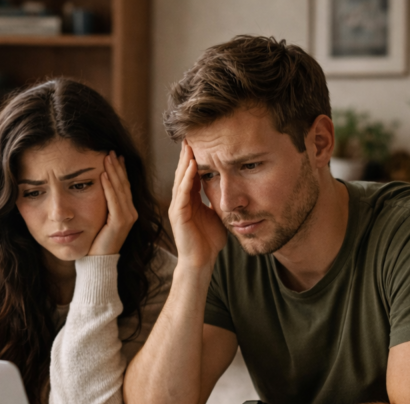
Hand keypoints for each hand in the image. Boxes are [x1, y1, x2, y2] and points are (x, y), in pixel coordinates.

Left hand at [88, 151, 138, 255]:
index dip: (120, 170)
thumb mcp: (99, 218)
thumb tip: (95, 186)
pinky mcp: (120, 222)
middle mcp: (131, 213)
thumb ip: (102, 204)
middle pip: (124, 185)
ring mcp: (127, 218)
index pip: (124, 186)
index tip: (114, 155)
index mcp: (127, 211)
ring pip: (120, 190)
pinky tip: (103, 175)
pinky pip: (114, 201)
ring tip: (107, 157)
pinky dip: (108, 187)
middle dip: (117, 167)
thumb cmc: (96, 241)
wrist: (98, 261)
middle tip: (110, 150)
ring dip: (114, 172)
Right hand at [168, 141, 226, 269]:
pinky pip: (182, 193)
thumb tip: (231, 189)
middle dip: (186, 154)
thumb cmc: (209, 242)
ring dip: (184, 161)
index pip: (191, 174)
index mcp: (190, 200)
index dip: (195, 158)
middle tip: (190, 135)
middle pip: (183, 172)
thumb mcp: (217, 215)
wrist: (201, 262)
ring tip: (189, 144)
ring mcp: (177, 207)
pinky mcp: (177, 215)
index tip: (202, 141)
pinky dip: (186, 178)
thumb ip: (218, 201)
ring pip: (180, 179)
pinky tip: (191, 165)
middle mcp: (181, 201)